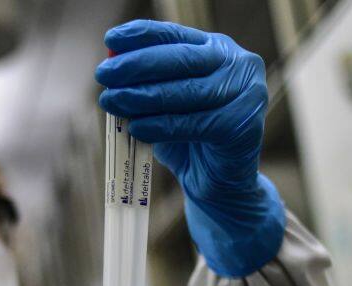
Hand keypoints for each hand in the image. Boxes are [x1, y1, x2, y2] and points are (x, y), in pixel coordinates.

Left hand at [96, 20, 285, 277]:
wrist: (217, 184)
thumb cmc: (187, 140)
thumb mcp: (161, 107)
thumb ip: (143, 86)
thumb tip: (110, 67)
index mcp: (217, 50)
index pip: (176, 34)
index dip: (142, 35)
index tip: (110, 40)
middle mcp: (238, 64)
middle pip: (180, 59)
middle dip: (136, 65)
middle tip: (104, 75)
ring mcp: (247, 93)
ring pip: (185, 92)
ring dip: (142, 97)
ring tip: (111, 102)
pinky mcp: (242, 125)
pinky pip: (193, 124)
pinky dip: (160, 126)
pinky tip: (136, 128)